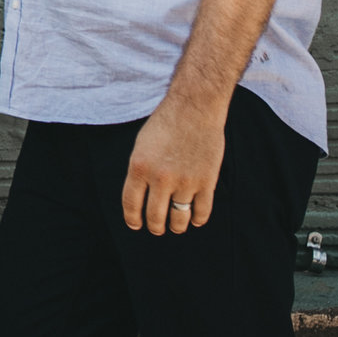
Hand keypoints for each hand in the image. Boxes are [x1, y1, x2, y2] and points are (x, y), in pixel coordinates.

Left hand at [122, 95, 224, 235]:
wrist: (194, 108)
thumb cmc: (165, 123)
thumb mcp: (141, 145)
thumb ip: (140, 171)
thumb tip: (141, 197)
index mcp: (139, 167)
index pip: (131, 205)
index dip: (133, 219)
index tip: (136, 225)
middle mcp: (160, 178)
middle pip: (155, 217)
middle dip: (155, 227)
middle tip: (157, 228)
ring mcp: (185, 182)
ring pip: (179, 219)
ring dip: (176, 226)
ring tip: (175, 226)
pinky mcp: (206, 182)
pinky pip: (202, 212)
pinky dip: (197, 219)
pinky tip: (194, 218)